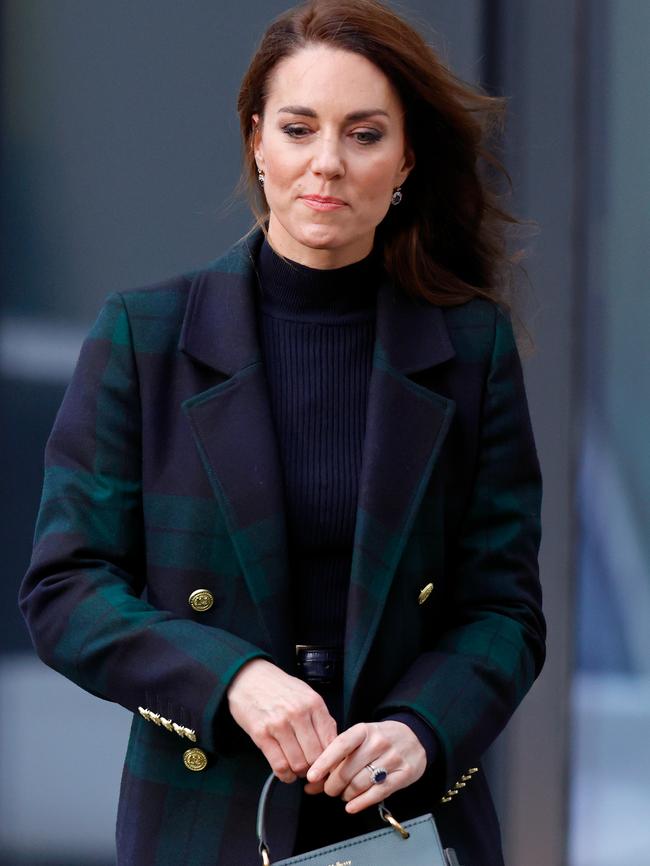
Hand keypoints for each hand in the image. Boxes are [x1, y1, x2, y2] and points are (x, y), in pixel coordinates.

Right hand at [226, 658, 337, 782]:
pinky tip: (286, 772)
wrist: (249, 676)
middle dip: (315, 769)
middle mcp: (298, 713)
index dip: (331, 760)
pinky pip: (279, 765)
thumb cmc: (279, 687)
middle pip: (315, 757)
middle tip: (311, 770)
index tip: (327, 766)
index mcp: (314, 703)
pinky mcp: (261, 734)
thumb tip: (333, 745)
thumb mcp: (306, 694)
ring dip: (299, 773)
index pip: (331, 742)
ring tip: (297, 770)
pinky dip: (285, 775)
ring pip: (298, 764)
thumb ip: (320, 717)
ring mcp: (279, 724)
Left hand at [305, 720, 426, 812]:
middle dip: (333, 785)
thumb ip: (337, 758)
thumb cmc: (380, 739)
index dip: (324, 762)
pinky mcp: (404, 774)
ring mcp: (393, 758)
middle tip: (329, 789)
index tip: (311, 777)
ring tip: (344, 794)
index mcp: (364, 730)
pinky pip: (378, 793)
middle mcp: (378, 742)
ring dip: (346, 794)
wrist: (414, 736)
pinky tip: (351, 806)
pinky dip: (361, 803)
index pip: (340, 745)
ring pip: (360, 784)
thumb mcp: (360, 739)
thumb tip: (312, 784)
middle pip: (348, 770)